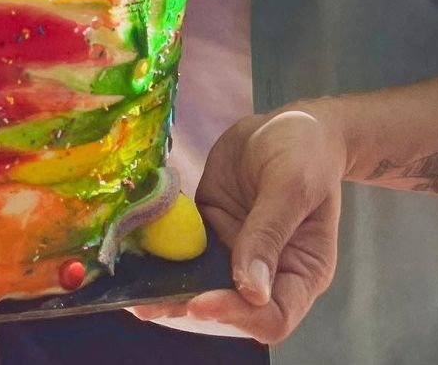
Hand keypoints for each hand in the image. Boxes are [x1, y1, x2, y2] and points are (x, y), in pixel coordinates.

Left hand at [135, 105, 345, 343]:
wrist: (288, 121)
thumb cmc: (305, 151)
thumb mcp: (292, 184)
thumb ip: (269, 232)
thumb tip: (252, 290)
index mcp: (301, 270)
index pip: (273, 316)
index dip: (238, 316)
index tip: (203, 300)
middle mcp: (268, 272)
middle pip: (230, 308)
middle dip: (190, 306)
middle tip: (150, 301)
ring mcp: (235, 252)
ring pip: (201, 285)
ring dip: (167, 290)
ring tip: (132, 293)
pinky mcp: (209, 230)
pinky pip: (184, 252)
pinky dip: (160, 258)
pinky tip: (134, 258)